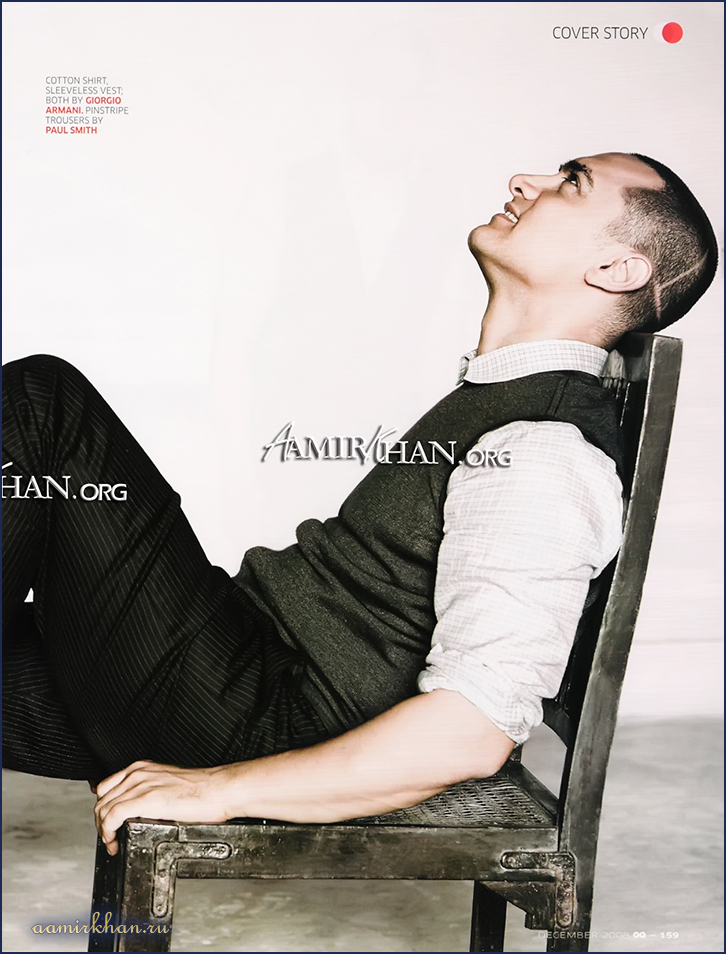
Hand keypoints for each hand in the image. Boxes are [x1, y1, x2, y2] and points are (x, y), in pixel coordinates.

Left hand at [94, 760, 232, 854]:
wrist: (218, 789)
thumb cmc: (202, 790)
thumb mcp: (168, 783)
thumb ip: (151, 790)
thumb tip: (143, 809)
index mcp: (142, 768)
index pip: (107, 787)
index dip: (103, 809)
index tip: (108, 824)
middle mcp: (137, 773)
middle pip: (101, 800)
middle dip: (100, 823)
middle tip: (109, 838)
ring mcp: (140, 785)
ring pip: (103, 809)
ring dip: (103, 831)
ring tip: (112, 843)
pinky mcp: (145, 799)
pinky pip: (112, 817)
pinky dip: (108, 833)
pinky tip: (115, 843)